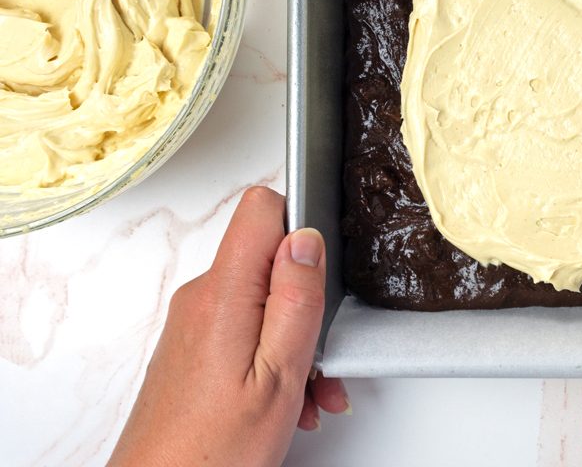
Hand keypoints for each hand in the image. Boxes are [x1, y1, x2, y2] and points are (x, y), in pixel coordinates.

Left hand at [109, 187, 349, 466]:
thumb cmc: (211, 451)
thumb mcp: (279, 374)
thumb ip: (296, 298)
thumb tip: (307, 238)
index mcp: (224, 294)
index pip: (262, 207)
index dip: (301, 226)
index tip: (320, 271)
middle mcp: (201, 298)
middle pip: (269, 258)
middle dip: (308, 301)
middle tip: (320, 353)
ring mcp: (194, 321)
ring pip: (262, 299)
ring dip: (295, 339)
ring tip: (306, 391)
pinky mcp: (193, 345)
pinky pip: (245, 327)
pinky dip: (273, 355)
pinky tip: (286, 398)